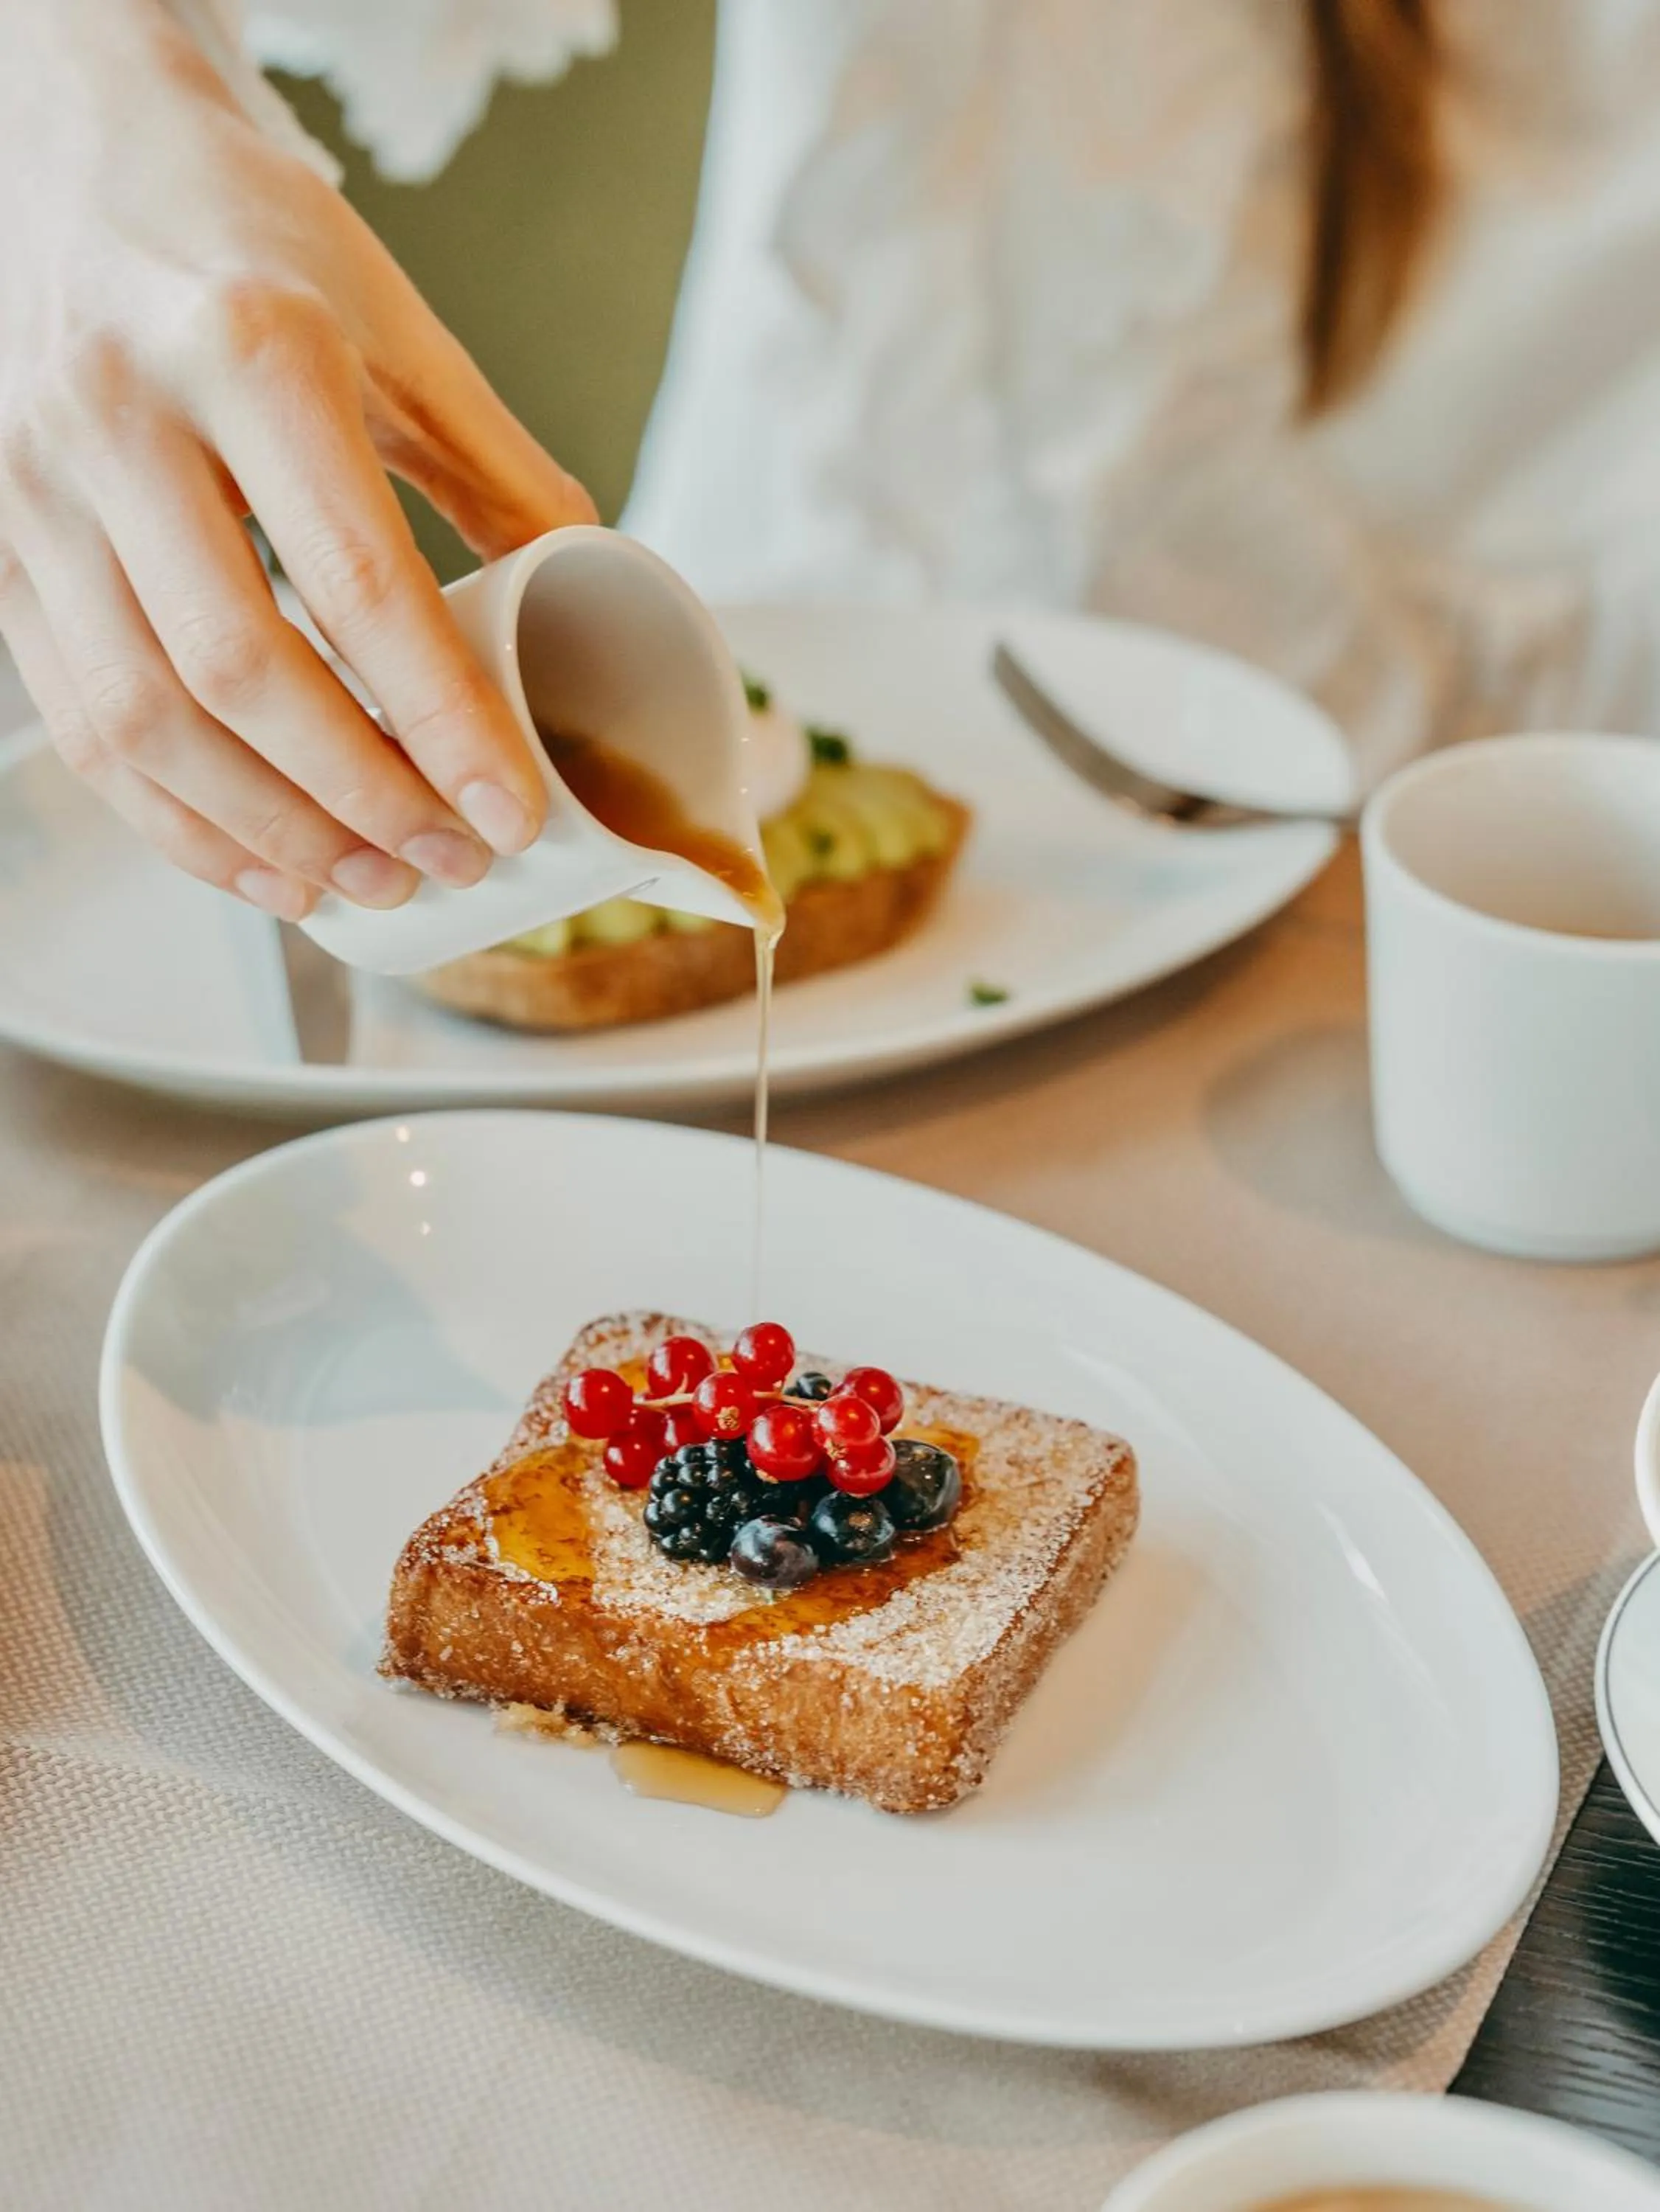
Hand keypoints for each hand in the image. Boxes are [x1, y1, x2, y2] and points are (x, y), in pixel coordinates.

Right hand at [0, 0, 595, 918]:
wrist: (74, 155)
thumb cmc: (249, 241)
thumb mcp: (397, 327)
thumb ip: (497, 468)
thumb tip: (597, 594)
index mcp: (249, 348)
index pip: (357, 581)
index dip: (440, 720)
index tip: (509, 810)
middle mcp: (122, 418)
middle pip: (239, 672)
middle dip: (358, 797)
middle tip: (448, 859)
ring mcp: (38, 489)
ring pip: (144, 720)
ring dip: (267, 832)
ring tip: (370, 882)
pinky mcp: (0, 549)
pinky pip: (79, 726)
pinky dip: (176, 821)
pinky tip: (263, 866)